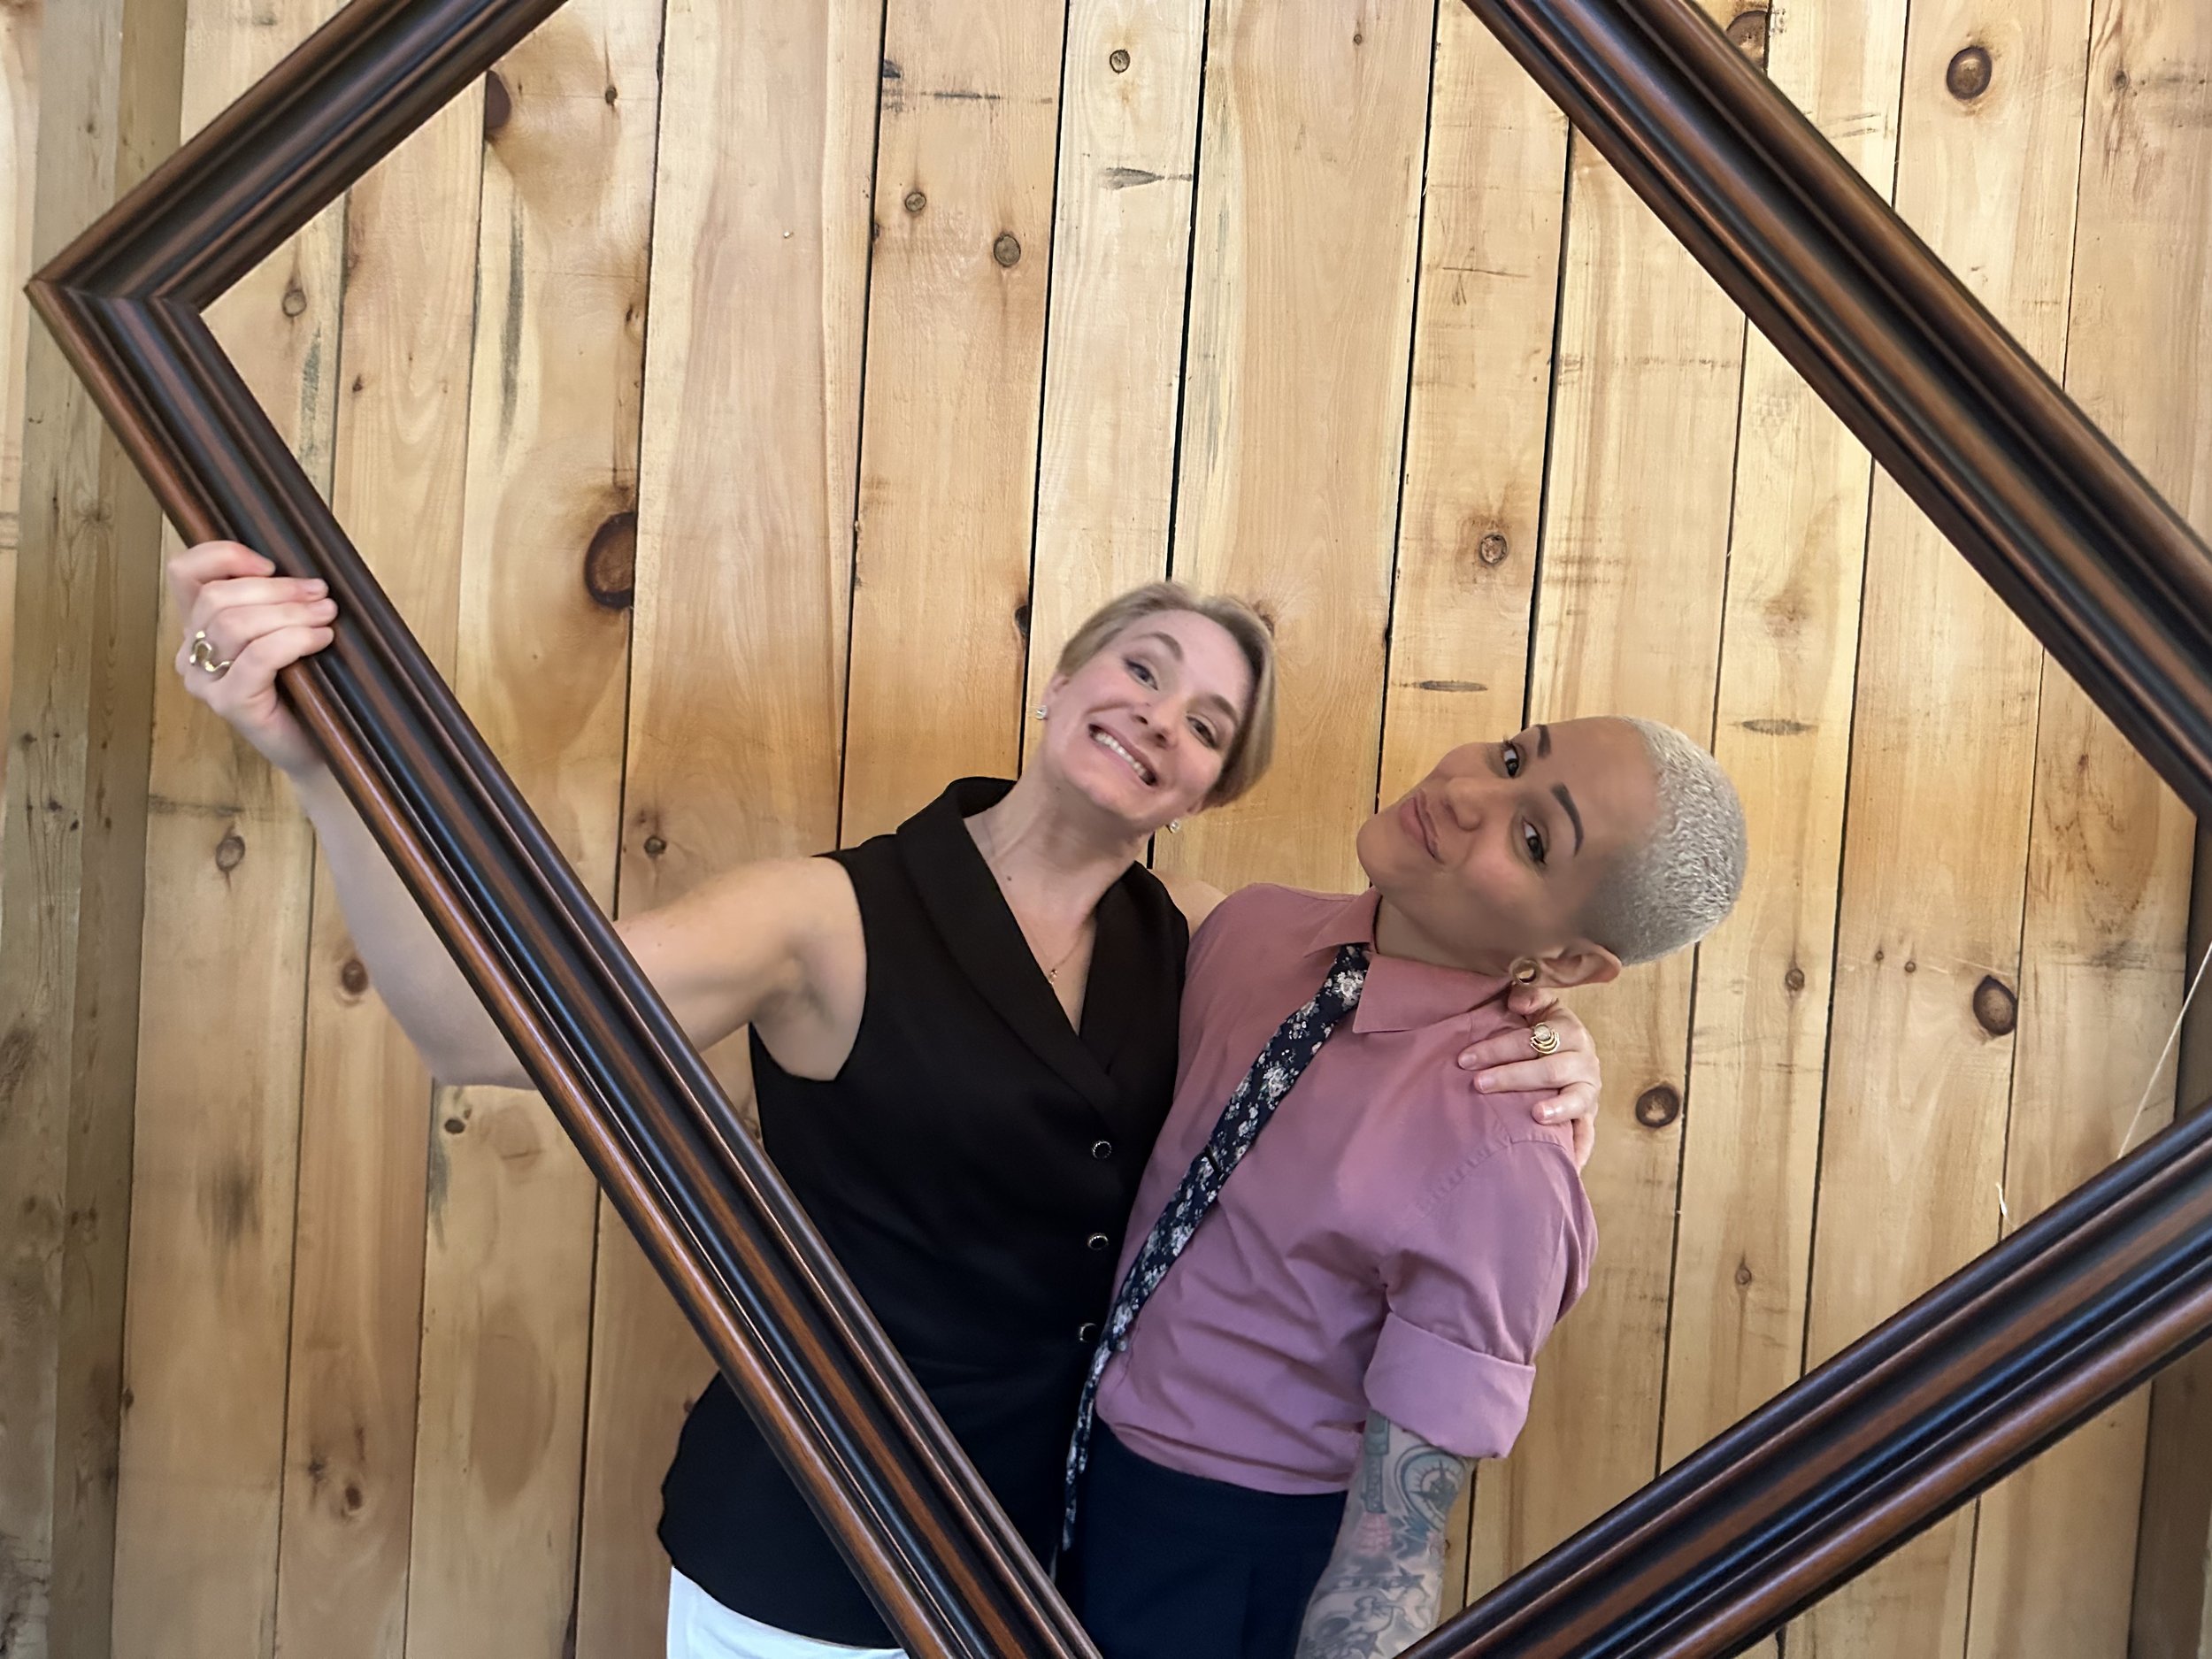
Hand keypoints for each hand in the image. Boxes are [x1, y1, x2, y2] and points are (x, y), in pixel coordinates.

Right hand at [167, 539, 336, 777]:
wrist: (320, 746)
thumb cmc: (306, 686)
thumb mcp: (285, 632)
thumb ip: (274, 602)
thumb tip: (300, 571)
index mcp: (198, 625)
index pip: (185, 572)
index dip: (223, 556)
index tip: (271, 564)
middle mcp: (191, 652)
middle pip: (217, 597)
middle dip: (275, 588)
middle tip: (319, 592)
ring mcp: (205, 681)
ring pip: (235, 624)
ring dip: (289, 612)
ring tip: (327, 614)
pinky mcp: (229, 704)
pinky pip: (258, 657)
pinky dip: (294, 640)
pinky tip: (321, 639)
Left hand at [1457, 986, 1601, 1169]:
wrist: (1571, 1050)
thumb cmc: (1544, 1029)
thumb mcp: (1539, 1006)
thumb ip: (1529, 996)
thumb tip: (1517, 1001)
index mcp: (1570, 1031)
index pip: (1533, 1039)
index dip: (1498, 1048)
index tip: (1466, 1058)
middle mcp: (1584, 1060)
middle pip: (1549, 1069)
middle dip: (1512, 1077)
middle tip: (1479, 1084)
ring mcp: (1589, 1089)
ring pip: (1575, 1098)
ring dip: (1556, 1107)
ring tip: (1535, 1114)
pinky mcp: (1589, 1114)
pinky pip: (1588, 1133)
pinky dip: (1580, 1149)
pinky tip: (1569, 1164)